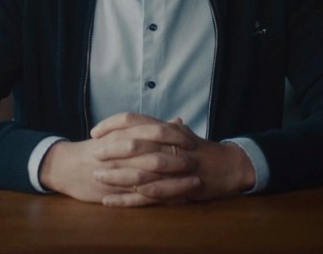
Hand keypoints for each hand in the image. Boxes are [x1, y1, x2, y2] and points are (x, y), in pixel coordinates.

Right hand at [38, 115, 196, 204]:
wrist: (67, 166)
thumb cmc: (98, 147)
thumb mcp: (122, 132)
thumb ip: (153, 126)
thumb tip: (179, 121)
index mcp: (124, 134)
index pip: (153, 132)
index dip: (174, 136)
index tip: (193, 141)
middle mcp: (122, 153)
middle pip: (155, 155)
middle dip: (178, 160)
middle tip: (197, 162)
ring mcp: (119, 173)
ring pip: (151, 178)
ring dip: (174, 181)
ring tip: (194, 183)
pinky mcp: (116, 191)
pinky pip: (142, 197)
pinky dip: (160, 198)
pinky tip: (177, 200)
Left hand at [89, 113, 256, 206]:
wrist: (229, 167)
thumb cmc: (200, 149)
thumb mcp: (179, 133)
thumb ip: (156, 128)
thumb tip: (132, 123)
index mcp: (167, 130)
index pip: (134, 120)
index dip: (112, 124)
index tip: (95, 131)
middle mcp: (170, 146)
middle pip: (135, 144)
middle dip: (111, 150)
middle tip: (93, 154)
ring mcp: (175, 169)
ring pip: (141, 171)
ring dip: (117, 175)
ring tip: (97, 177)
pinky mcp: (178, 190)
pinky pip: (149, 196)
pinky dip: (129, 200)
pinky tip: (111, 202)